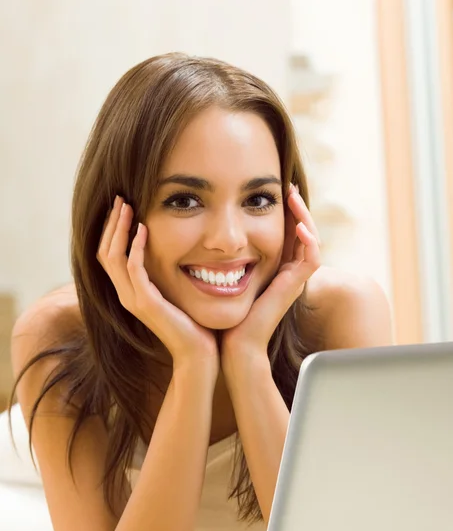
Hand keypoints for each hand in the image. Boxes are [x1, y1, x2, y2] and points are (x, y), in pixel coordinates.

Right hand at [97, 196, 218, 369]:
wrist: (198, 354)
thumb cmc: (192, 324)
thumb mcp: (174, 293)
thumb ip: (165, 275)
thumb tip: (171, 252)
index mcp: (130, 292)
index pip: (109, 255)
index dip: (112, 230)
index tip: (123, 206)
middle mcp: (125, 295)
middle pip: (104, 252)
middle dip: (112, 224)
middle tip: (121, 199)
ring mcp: (133, 300)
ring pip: (113, 257)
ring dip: (119, 229)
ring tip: (128, 207)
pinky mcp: (146, 303)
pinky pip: (133, 269)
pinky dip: (136, 247)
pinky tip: (144, 229)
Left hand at [221, 183, 320, 366]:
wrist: (232, 344)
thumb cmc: (223, 316)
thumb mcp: (221, 277)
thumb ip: (219, 260)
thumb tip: (203, 237)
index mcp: (272, 269)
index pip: (286, 233)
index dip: (283, 212)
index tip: (273, 191)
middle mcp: (287, 273)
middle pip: (302, 233)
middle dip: (296, 207)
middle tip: (287, 187)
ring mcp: (293, 280)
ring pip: (311, 240)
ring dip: (304, 215)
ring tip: (292, 195)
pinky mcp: (295, 287)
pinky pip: (312, 258)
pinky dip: (309, 239)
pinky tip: (296, 223)